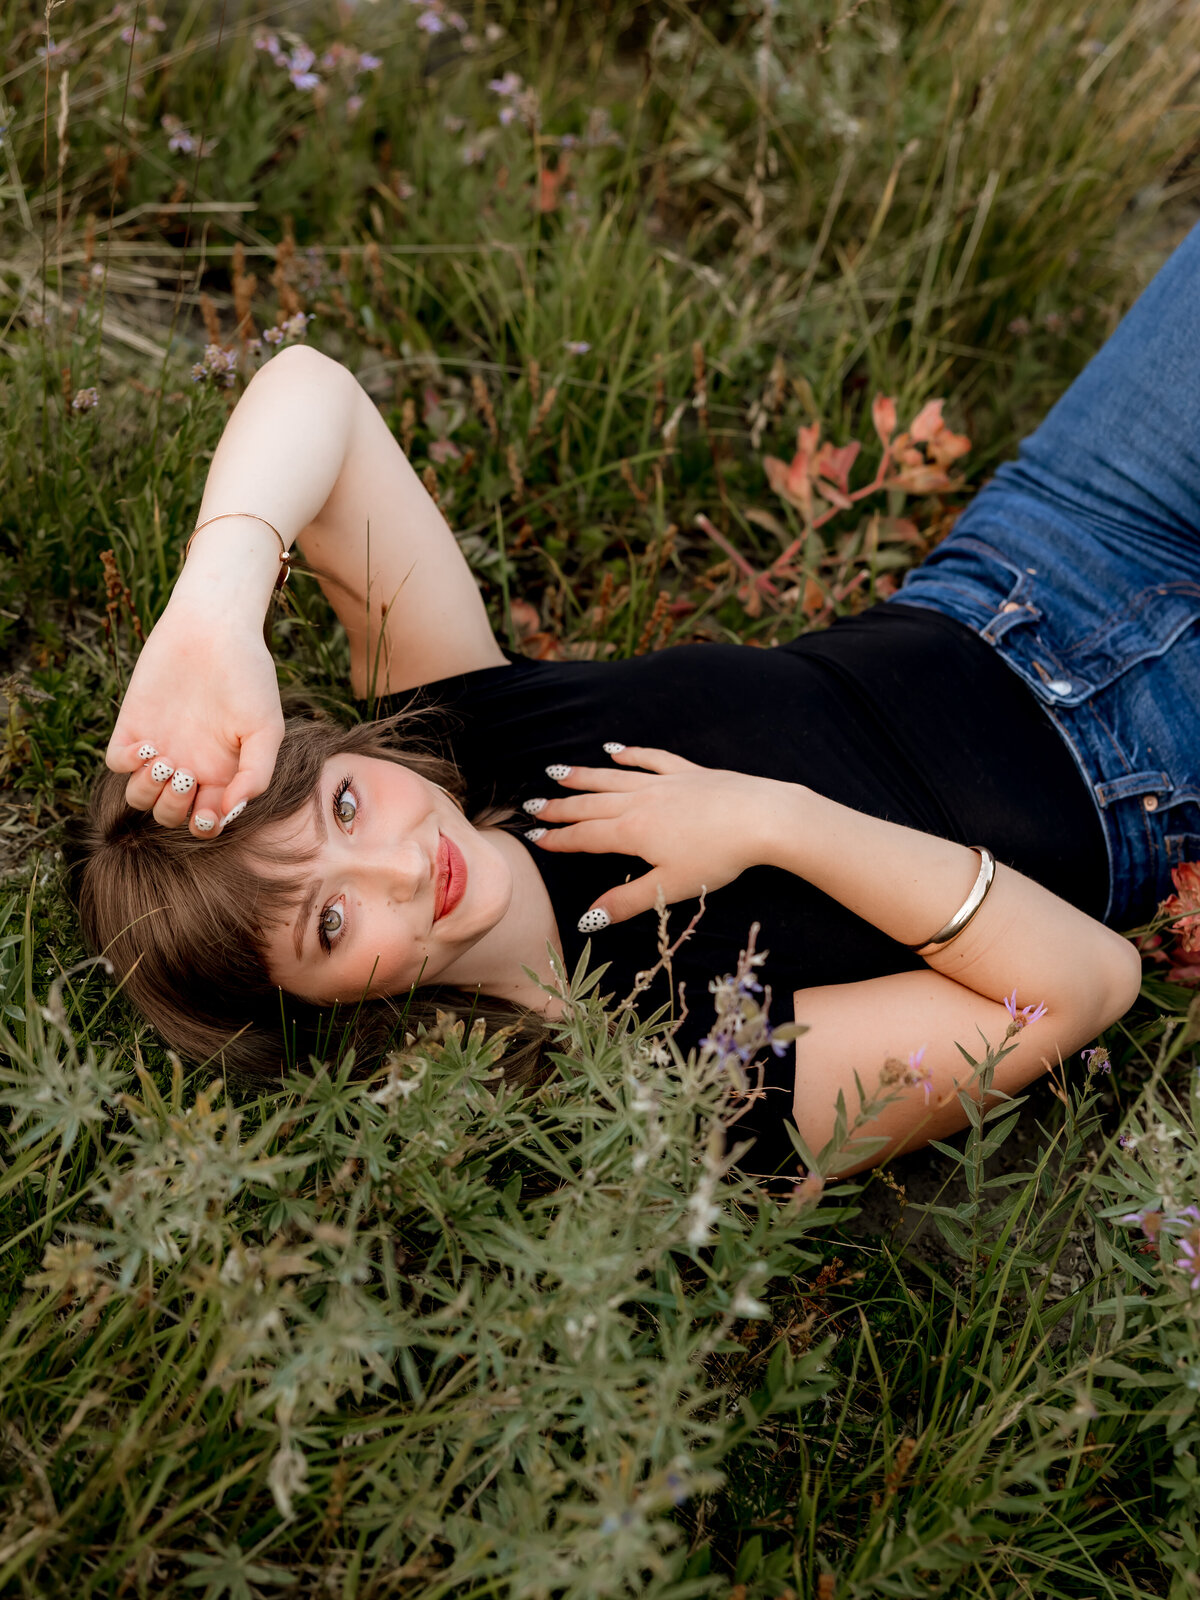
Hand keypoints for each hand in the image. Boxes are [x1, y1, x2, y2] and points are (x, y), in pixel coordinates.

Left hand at [104, 594, 284, 836]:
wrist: (214, 628)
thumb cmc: (248, 676)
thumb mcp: (265, 728)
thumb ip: (256, 775)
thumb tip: (230, 812)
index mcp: (221, 772)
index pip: (205, 820)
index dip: (203, 827)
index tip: (207, 811)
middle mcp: (188, 765)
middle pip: (168, 815)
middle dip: (173, 808)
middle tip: (184, 776)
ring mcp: (159, 747)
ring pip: (139, 797)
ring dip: (148, 791)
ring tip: (164, 761)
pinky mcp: (132, 725)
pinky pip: (115, 763)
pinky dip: (125, 764)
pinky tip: (146, 745)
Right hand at [524, 745, 780, 925]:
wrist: (761, 818)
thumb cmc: (717, 857)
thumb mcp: (669, 887)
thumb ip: (626, 901)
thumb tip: (586, 920)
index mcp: (632, 832)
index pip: (585, 837)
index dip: (558, 839)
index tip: (533, 837)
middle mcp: (640, 802)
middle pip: (591, 804)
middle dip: (560, 807)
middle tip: (532, 805)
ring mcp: (663, 782)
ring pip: (613, 778)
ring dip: (584, 776)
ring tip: (557, 772)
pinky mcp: (687, 772)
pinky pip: (651, 759)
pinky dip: (631, 754)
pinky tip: (616, 750)